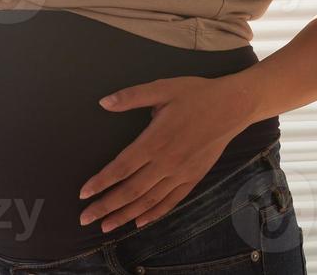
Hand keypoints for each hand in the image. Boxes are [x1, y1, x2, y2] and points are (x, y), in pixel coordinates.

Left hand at [77, 73, 254, 232]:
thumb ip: (132, 97)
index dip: (101, 182)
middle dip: (106, 206)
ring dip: (125, 215)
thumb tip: (103, 102)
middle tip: (85, 219)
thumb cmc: (196, 94)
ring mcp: (181, 173)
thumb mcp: (163, 88)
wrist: (232, 106)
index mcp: (155, 140)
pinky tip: (139, 221)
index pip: (121, 168)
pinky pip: (171, 201)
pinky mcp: (193, 178)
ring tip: (106, 227)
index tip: (83, 193)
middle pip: (131, 190)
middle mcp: (166, 162)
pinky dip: (154, 213)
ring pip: (149, 200)